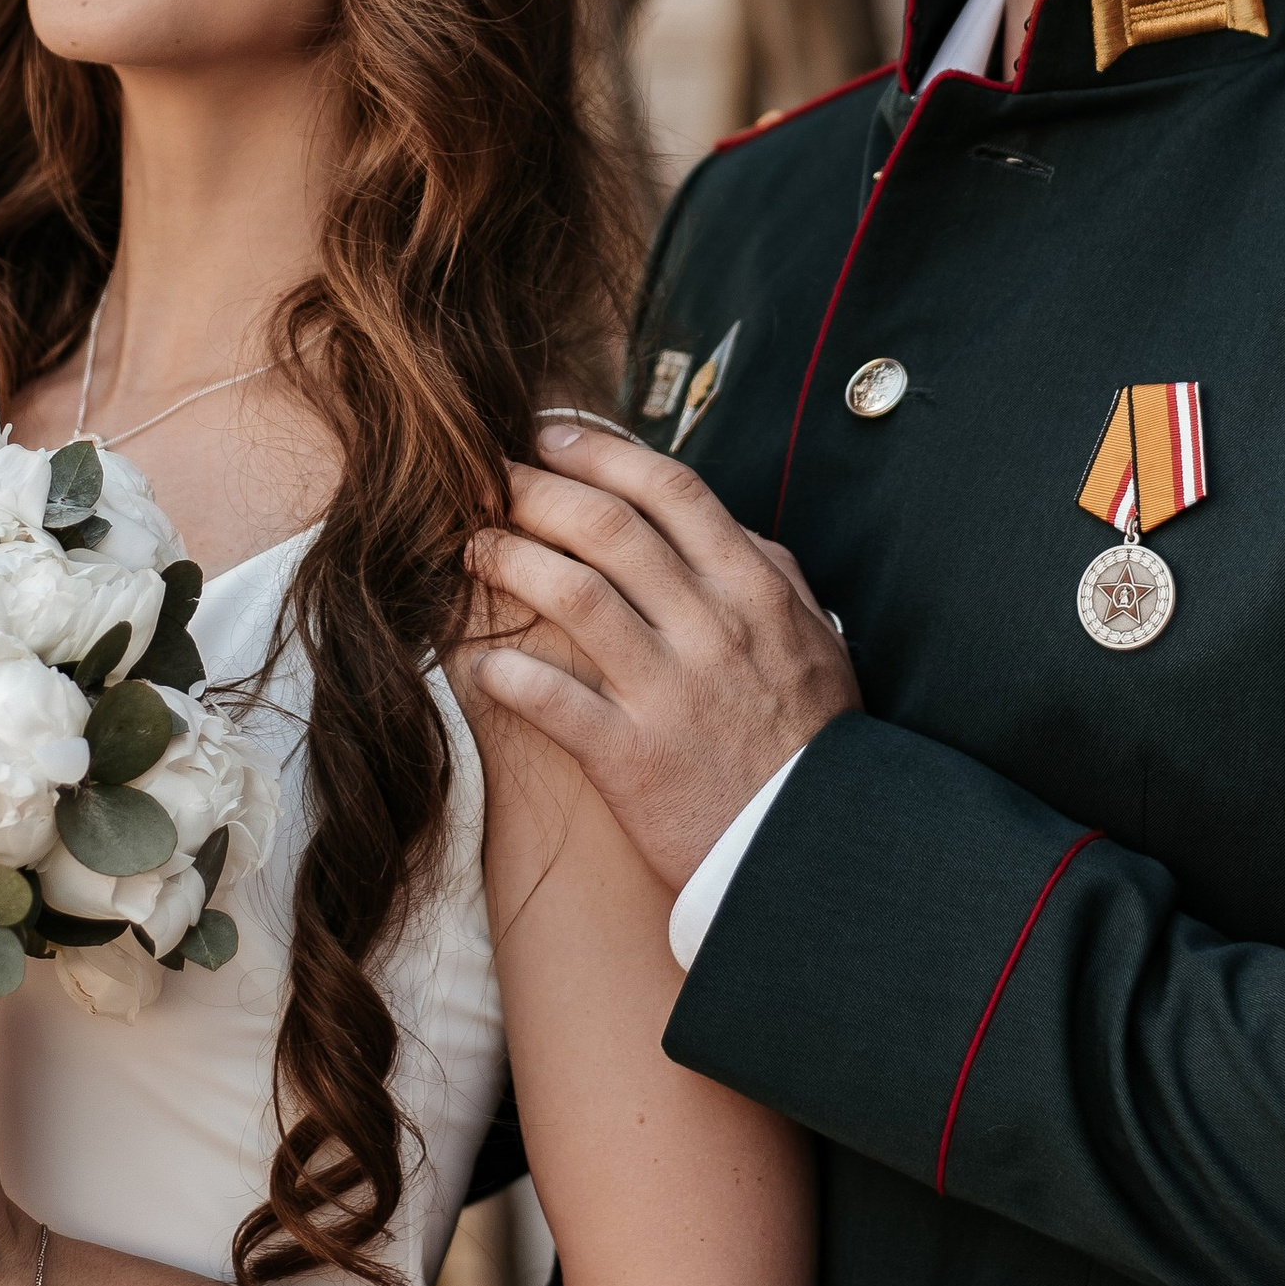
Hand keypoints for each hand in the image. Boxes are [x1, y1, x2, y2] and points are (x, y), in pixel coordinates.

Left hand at [466, 422, 857, 891]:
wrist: (815, 851)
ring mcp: (670, 693)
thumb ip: (770, 574)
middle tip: (483, 477)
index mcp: (754, 589)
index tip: (545, 434)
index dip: (598, 450)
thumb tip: (722, 522)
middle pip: (606, 527)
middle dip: (534, 489)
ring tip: (470, 549)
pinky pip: (552, 700)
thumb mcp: (814, 642)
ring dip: (508, 561)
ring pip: (571, 596)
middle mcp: (711, 628)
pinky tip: (477, 660)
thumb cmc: (812, 744)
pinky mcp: (633, 759)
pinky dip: (506, 673)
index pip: (669, 489)